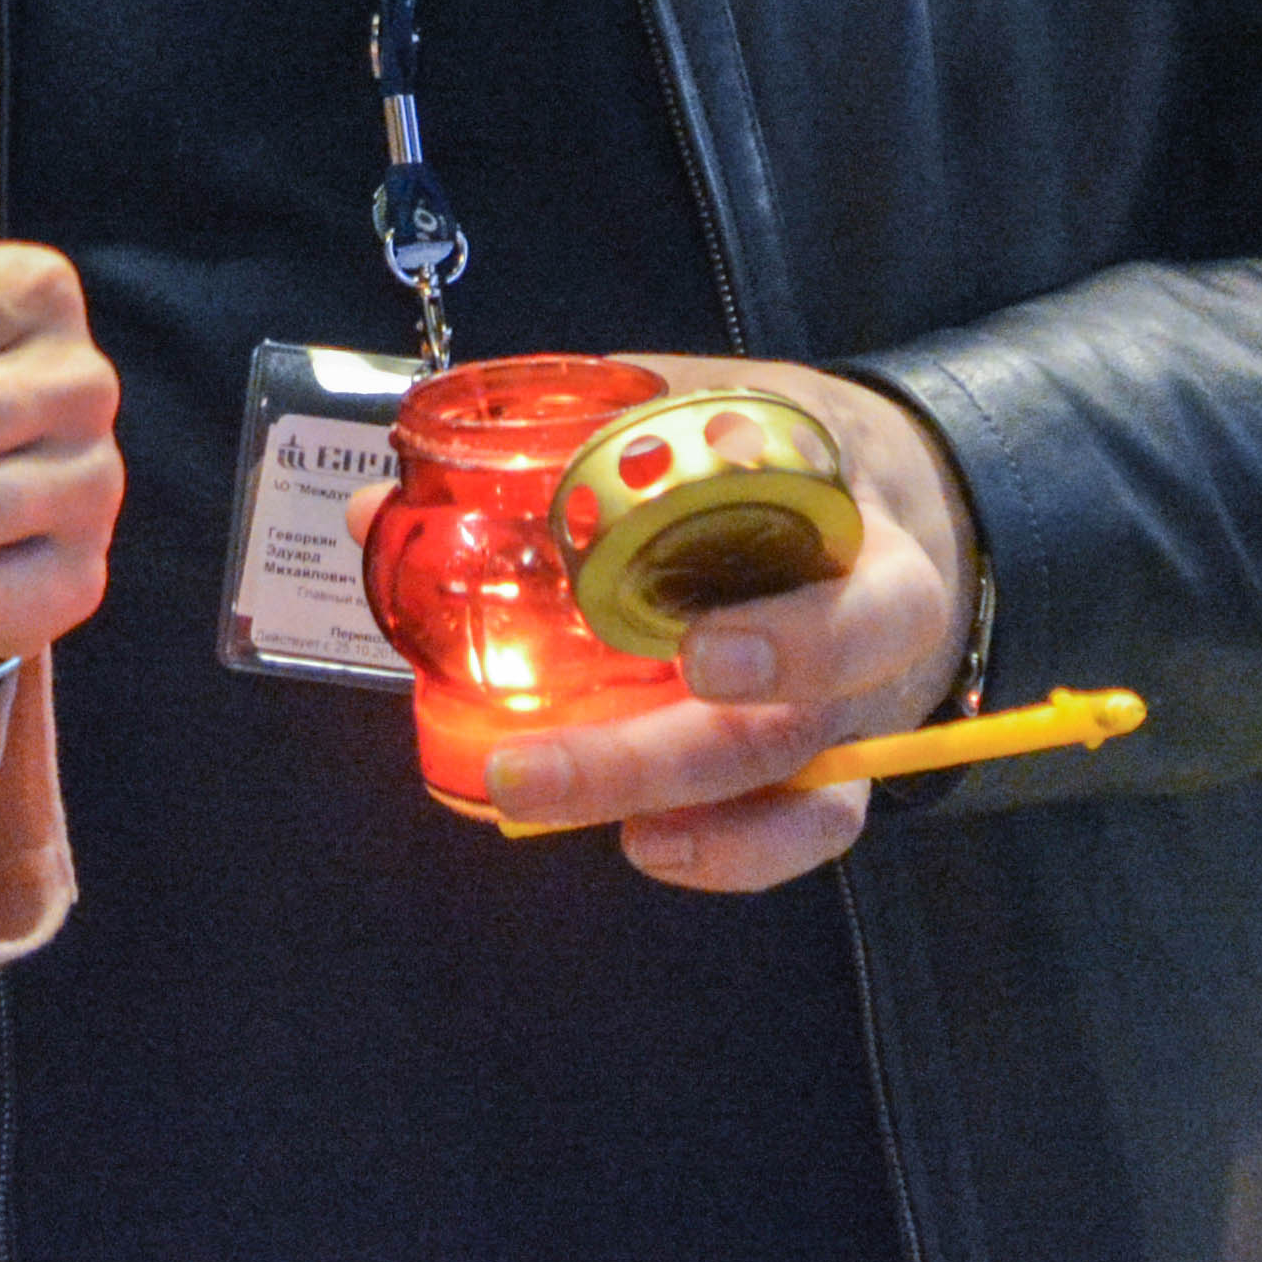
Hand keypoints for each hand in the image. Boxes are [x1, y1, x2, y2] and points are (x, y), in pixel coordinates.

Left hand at [471, 357, 975, 892]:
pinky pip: (799, 834)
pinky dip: (730, 854)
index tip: (696, 657)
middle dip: (652, 763)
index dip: (794, 644)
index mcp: (868, 545)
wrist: (882, 486)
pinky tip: (648, 844)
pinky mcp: (830, 770)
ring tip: (544, 811)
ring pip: (796, 800)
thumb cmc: (776, 446)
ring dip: (685, 827)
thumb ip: (578, 436)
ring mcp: (853, 722)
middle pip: (788, 735)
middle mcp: (873, 655)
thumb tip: (379, 504)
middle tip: (526, 772)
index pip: (869, 608)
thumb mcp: (707, 408)